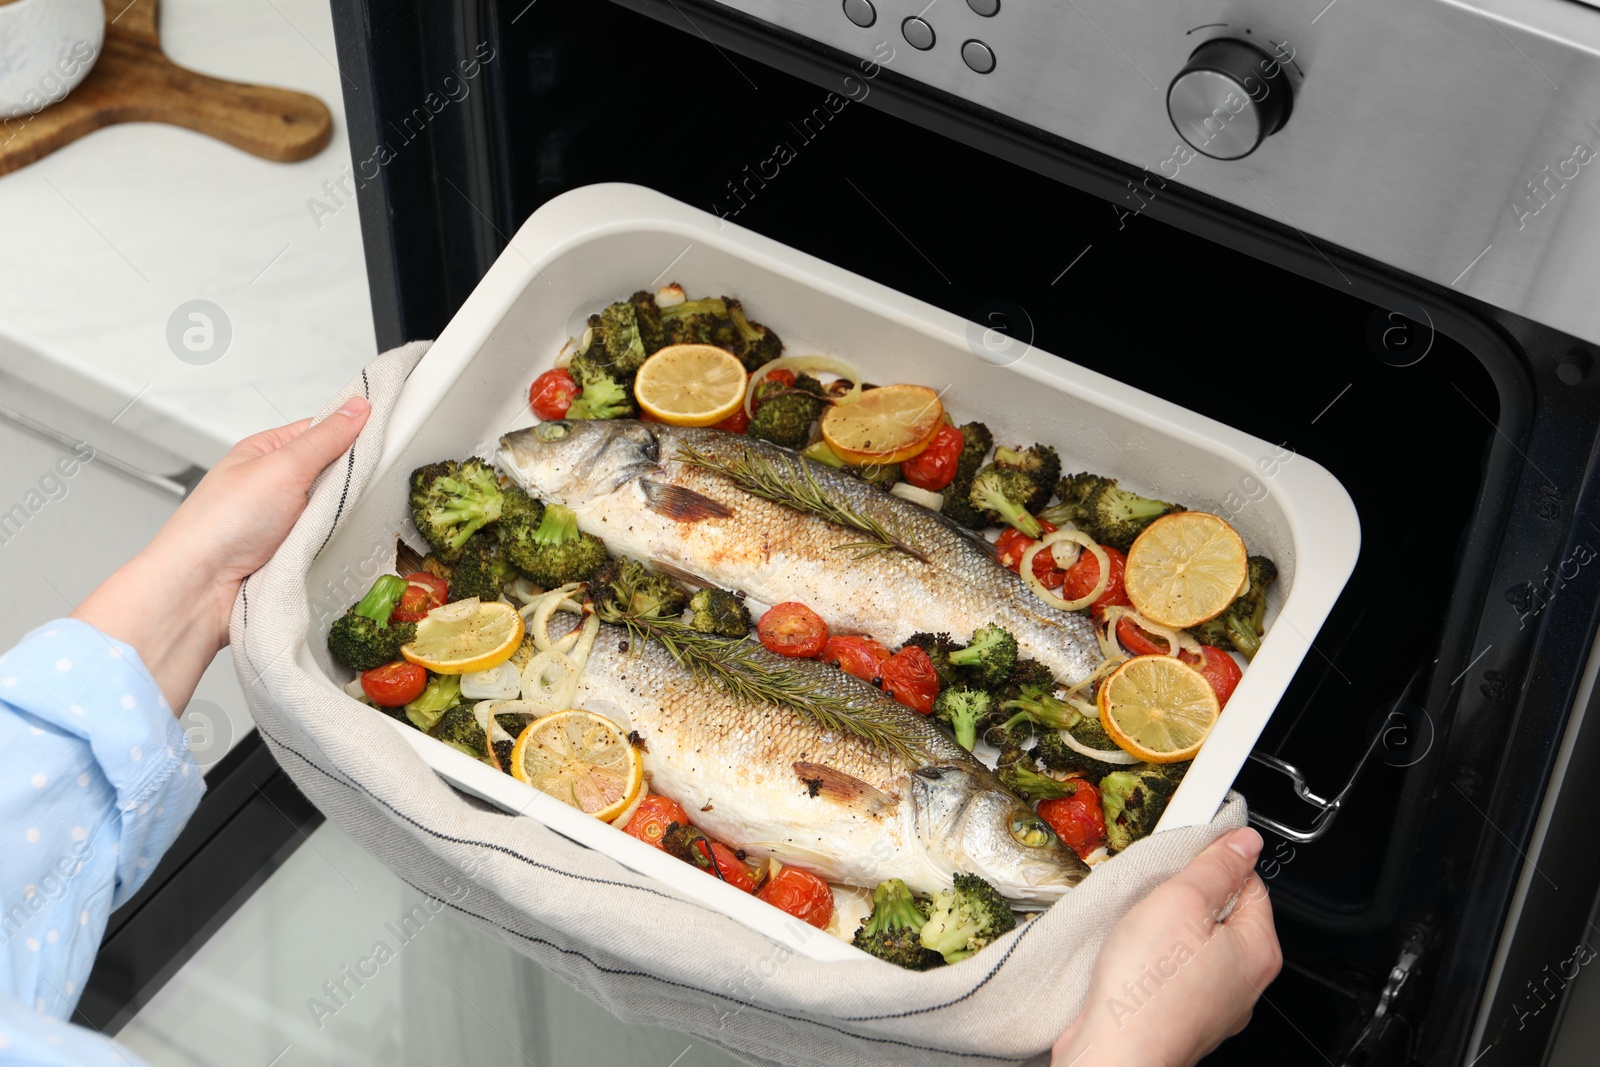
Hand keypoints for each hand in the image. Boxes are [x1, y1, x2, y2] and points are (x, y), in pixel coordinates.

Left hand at [76, 397, 370, 711]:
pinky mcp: (292, 555)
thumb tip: (355, 407)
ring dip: (342, 519)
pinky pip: (328, 543)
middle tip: (361, 487)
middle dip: (350, 483)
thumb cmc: (219, 525)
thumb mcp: (282, 467)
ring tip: (340, 522)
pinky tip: (337, 547)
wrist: (201, 591)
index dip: (352, 433)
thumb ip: (324, 438)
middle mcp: (274, 486)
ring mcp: (283, 523)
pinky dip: (335, 546)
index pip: (321, 431)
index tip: (384, 436)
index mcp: (265, 453)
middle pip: (332, 474)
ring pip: (334, 512)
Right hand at [1052, 827, 1281, 1066]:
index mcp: (1258, 952)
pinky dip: (1152, 963)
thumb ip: (1216, 866)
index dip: (1213, 864)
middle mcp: (1244, 984)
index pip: (1250, 883)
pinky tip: (1131, 961)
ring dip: (1164, 932)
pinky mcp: (1180, 1019)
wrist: (1115, 1054)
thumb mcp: (1182, 901)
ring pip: (1192, 946)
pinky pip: (1172, 975)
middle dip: (1185, 899)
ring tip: (1138, 932)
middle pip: (1220, 915)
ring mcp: (1212, 1006)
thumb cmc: (1149, 990)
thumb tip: (1245, 842)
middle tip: (1156, 898)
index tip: (1185, 860)